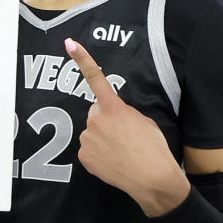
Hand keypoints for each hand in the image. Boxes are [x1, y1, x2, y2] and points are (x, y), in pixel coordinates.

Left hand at [64, 39, 188, 214]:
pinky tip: (114, 161)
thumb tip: (113, 117)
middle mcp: (95, 120)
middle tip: (125, 135)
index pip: (96, 78)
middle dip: (106, 120)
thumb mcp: (144, 121)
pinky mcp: (83, 157)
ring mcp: (87, 139)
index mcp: (113, 108)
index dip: (82, 59)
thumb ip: (124, 113)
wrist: (152, 179)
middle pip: (96, 113)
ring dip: (103, 138)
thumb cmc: (154, 149)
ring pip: (92, 132)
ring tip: (122, 151)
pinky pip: (90, 149)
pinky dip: (99, 154)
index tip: (69, 43)